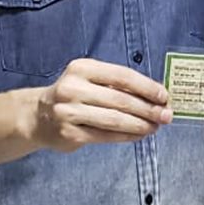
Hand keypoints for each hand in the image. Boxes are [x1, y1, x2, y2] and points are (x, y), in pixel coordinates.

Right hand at [33, 58, 171, 152]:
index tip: (164, 96)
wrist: (38, 116)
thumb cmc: (73, 95)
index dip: (146, 87)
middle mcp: (73, 88)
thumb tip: (155, 96)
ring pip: (115, 119)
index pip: (122, 76)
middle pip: (120, 99)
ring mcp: (69, 111)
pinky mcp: (70, 133)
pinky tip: (138, 135)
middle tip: (165, 115)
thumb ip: (117, 85)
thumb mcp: (89, 80)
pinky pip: (105, 136)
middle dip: (148, 109)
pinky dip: (126, 136)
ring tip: (155, 127)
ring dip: (140, 125)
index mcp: (82, 68)